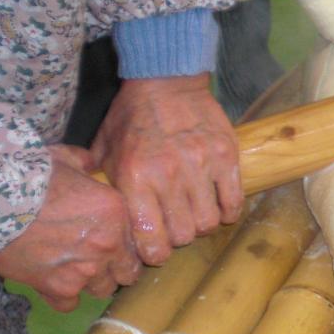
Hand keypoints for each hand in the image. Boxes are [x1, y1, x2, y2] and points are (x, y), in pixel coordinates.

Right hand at [0, 146, 140, 311]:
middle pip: (127, 272)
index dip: (128, 244)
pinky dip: (62, 295)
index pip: (139, 242)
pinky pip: (70, 304)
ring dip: (91, 281)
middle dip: (116, 267)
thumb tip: (92, 164)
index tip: (117, 243)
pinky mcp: (57, 288)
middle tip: (97, 258)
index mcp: (117, 212)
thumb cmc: (28, 175)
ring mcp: (85, 270)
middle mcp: (108, 245)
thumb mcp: (65, 158)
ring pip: (102, 289)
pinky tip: (53, 280)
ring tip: (73, 268)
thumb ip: (86, 164)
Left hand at [92, 74, 242, 264]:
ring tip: (195, 213)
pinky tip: (218, 204)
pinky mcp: (226, 155)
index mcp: (135, 177)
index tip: (154, 250)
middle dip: (178, 238)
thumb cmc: (131, 117)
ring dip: (202, 224)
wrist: (165, 79)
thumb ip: (104, 186)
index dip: (154, 254)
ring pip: (209, 222)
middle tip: (174, 227)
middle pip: (183, 235)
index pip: (150, 238)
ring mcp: (200, 165)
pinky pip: (233, 201)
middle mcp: (168, 175)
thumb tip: (100, 219)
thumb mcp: (104, 149)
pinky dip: (227, 210)